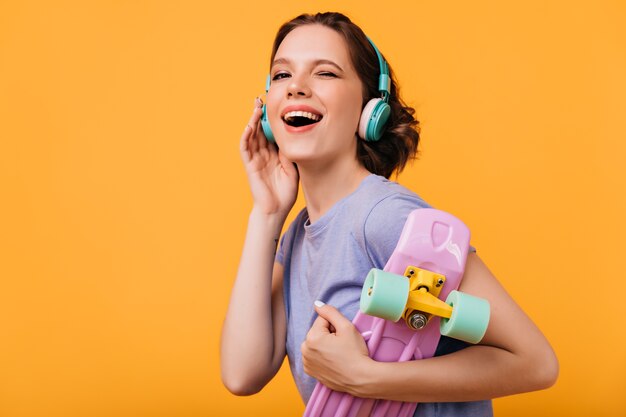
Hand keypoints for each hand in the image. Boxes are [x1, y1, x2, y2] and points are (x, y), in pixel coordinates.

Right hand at [240, 98, 297, 216]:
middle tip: (261, 99)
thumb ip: (289, 152)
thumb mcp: (292, 168)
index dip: (271, 120)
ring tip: (255, 107)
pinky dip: (245, 137)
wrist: (276, 209)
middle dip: (259, 115)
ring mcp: (255, 159)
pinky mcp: (249, 166)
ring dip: (252, 121)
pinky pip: (245, 149)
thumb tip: (289, 136)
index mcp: (274, 154)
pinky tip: (248, 126)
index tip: (275, 105)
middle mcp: (263, 154)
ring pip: (251, 136)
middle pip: (259, 130)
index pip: (271, 132)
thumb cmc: (285, 192)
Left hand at [301, 301, 371, 394]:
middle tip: (342, 345)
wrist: (361, 378)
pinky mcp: (310, 371)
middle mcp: (305, 350)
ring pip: (316, 344)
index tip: (343, 336)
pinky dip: (322, 356)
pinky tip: (333, 361)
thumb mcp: (346, 326)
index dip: (335, 325)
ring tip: (338, 354)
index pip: (323, 320)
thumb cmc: (355, 352)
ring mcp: (306, 362)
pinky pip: (314, 356)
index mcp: (312, 337)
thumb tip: (317, 304)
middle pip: (317, 332)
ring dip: (325, 345)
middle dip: (328, 335)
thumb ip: (330, 312)